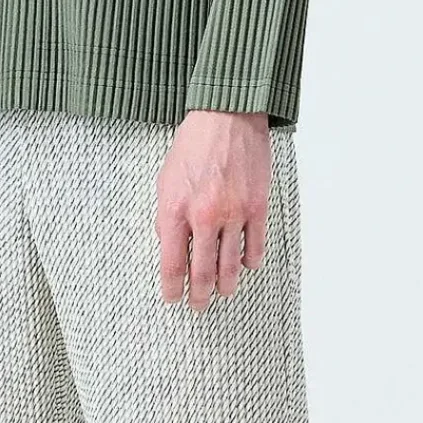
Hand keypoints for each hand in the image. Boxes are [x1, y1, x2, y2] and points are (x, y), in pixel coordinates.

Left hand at [156, 109, 272, 311]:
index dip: (172, 288)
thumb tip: (171, 246)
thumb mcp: (165, 180)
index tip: (172, 299)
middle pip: (201, 272)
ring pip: (230, 265)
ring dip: (226, 285)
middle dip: (199, 295)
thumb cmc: (193, 144)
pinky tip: (245, 265)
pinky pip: (255, 246)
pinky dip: (250, 261)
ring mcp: (234, 214)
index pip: (171, 263)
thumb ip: (166, 216)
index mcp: (175, 210)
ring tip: (223, 293)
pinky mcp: (257, 207)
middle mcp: (204, 216)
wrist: (227, 116)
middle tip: (198, 305)